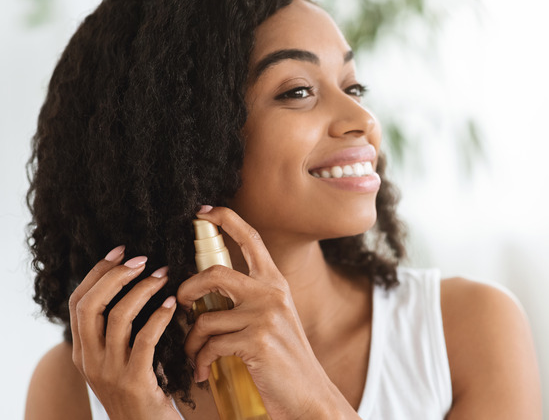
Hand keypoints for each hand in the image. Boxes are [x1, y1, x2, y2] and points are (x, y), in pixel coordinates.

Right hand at [69, 246, 179, 419]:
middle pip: (90, 305)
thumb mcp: (121, 362)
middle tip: (143, 260)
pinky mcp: (134, 381)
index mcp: (83, 352)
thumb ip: (120, 334)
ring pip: (117, 318)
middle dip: (115, 276)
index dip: (97, 273)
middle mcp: (90, 361)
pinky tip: (173, 305)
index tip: (120, 251)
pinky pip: (144, 339)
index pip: (78, 303)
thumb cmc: (144, 393)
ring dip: (143, 290)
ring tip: (164, 276)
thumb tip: (136, 289)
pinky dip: (159, 316)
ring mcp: (110, 372)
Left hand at [178, 206, 353, 419]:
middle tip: (181, 305)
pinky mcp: (256, 341)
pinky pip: (210, 345)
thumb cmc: (284, 362)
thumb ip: (249, 302)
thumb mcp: (274, 321)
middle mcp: (272, 293)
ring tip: (194, 355)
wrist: (309, 396)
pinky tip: (203, 371)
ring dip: (191, 341)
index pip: (251, 239)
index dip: (225, 219)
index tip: (203, 212)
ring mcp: (265, 317)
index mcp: (276, 284)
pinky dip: (199, 361)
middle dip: (186, 289)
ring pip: (205, 318)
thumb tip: (204, 294)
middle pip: (214, 273)